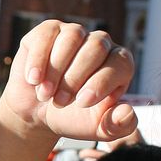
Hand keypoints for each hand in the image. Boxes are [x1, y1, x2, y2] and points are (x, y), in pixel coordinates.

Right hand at [0, 20, 136, 143]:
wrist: (37, 112)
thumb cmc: (73, 117)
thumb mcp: (97, 128)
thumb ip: (118, 126)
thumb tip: (127, 112)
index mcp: (119, 65)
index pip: (120, 63)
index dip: (102, 82)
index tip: (82, 103)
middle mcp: (100, 44)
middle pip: (96, 47)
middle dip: (75, 77)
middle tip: (60, 102)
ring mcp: (75, 34)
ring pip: (72, 36)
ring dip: (56, 68)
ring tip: (45, 93)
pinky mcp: (49, 31)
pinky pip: (47, 34)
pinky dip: (38, 59)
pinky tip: (34, 79)